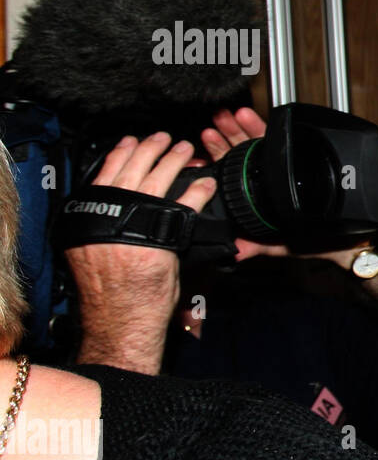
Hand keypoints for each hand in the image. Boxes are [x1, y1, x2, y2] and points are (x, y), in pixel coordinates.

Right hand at [66, 133, 217, 371]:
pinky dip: (198, 191)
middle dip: (151, 149)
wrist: (120, 320)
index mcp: (89, 217)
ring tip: (186, 150)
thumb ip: (110, 224)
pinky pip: (185, 205)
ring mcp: (137, 227)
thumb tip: (127, 204)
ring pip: (158, 179)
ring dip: (174, 160)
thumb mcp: (96, 250)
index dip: (121, 152)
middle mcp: (110, 217)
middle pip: (132, 169)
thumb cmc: (110, 292)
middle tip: (164, 139)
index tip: (132, 141)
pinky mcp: (163, 240)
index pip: (105, 172)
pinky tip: (206, 184)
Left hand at [200, 106, 360, 267]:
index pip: (232, 175)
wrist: (344, 240)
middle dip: (224, 138)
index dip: (218, 162)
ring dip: (237, 128)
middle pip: (240, 154)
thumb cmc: (316, 242)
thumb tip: (233, 249)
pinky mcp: (296, 156)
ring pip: (255, 142)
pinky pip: (275, 139)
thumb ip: (254, 246)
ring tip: (225, 118)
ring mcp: (280, 166)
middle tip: (212, 125)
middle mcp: (268, 179)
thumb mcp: (276, 246)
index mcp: (258, 197)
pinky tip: (245, 116)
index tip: (204, 150)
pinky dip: (259, 126)